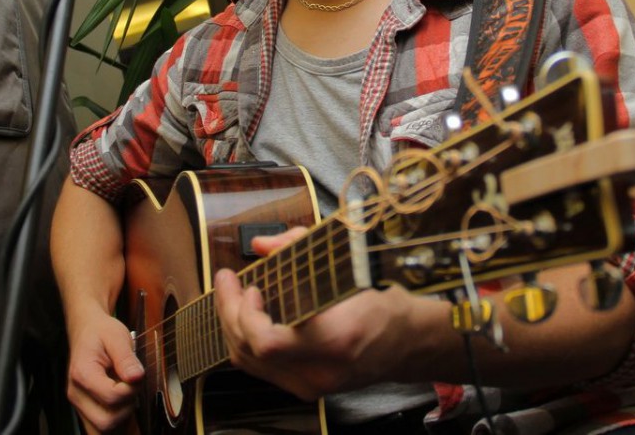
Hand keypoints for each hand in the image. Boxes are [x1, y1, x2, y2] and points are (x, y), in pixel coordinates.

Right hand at [64, 306, 145, 432]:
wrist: (87, 331)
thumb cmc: (101, 333)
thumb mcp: (117, 336)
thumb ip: (126, 358)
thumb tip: (137, 377)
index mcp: (82, 374)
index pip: (112, 397)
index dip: (131, 389)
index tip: (136, 374)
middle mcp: (76, 394)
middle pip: (106, 421)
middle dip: (127, 407)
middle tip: (131, 386)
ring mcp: (78, 404)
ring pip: (102, 429)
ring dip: (121, 416)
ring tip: (125, 393)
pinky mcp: (84, 410)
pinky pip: (98, 429)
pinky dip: (114, 421)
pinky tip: (121, 404)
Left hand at [212, 227, 426, 399]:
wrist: (406, 343)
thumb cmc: (380, 304)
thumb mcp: (349, 267)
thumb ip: (300, 249)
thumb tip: (262, 245)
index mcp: (334, 340)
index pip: (268, 343)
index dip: (247, 315)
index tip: (252, 286)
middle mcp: (319, 371)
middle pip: (251, 353)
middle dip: (230, 313)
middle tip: (228, 281)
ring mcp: (310, 386)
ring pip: (249, 364)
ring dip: (233, 326)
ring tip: (232, 295)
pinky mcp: (305, 389)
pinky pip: (261, 369)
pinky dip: (247, 341)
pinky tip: (247, 317)